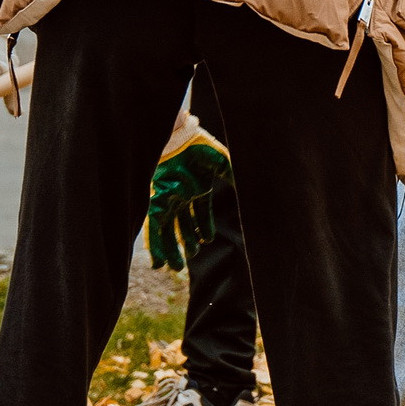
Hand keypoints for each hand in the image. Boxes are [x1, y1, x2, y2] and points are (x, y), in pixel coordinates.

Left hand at [145, 126, 232, 271]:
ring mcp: (168, 199)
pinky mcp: (156, 202)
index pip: (200, 212)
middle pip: (183, 224)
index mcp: (197, 187)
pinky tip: (159, 261)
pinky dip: (156, 245)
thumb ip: (233, 177)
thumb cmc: (199, 147)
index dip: (203, 227)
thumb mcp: (222, 163)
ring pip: (168, 230)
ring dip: (172, 249)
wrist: (177, 138)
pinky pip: (154, 229)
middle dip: (187, 242)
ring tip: (176, 268)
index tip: (206, 241)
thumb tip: (249, 189)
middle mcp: (181, 195)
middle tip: (191, 258)